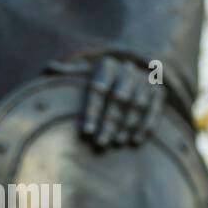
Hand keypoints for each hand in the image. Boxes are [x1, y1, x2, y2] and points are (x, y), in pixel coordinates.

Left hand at [45, 55, 163, 148]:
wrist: (134, 67)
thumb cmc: (101, 77)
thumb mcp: (85, 72)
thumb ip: (68, 72)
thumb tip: (49, 68)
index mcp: (107, 65)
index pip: (98, 89)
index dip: (92, 111)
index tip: (86, 132)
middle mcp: (127, 70)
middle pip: (117, 98)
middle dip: (109, 122)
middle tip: (100, 143)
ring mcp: (144, 81)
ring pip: (136, 104)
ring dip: (126, 125)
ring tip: (116, 142)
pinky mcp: (158, 92)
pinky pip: (154, 109)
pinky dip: (145, 125)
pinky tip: (135, 140)